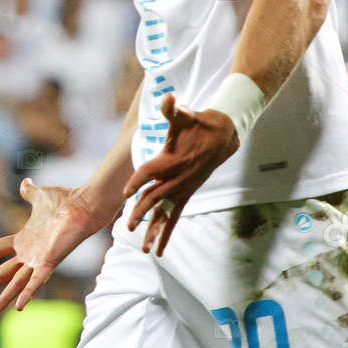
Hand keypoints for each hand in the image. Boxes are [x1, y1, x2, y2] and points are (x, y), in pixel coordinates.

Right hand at [0, 179, 110, 316]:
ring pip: (16, 283)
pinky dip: (28, 293)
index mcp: (25, 238)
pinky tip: (19, 307)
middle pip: (2, 273)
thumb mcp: (40, 196)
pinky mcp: (50, 262)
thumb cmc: (65, 200)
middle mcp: (30, 253)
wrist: (84, 204)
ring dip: (4, 298)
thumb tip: (25, 182)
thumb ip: (29, 192)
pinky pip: (37, 281)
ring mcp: (39, 259)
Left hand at [122, 92, 239, 256]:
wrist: (222, 136)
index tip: (125, 193)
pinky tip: (157, 251)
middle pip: (153, 199)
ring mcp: (181, 190)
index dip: (136, 182)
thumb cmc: (197, 124)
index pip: (148, 173)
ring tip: (144, 249)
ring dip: (153, 232)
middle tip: (127, 225)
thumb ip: (171, 109)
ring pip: (164, 215)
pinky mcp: (185, 196)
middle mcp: (175, 179)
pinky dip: (165, 234)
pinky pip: (174, 219)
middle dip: (140, 213)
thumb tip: (167, 97)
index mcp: (169, 160)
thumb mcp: (183, 115)